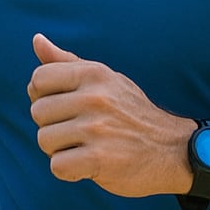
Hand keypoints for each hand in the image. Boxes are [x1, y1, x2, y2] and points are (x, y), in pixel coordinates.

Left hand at [27, 33, 187, 196]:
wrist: (173, 150)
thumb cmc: (130, 113)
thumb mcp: (104, 79)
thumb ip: (66, 62)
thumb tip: (37, 39)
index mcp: (93, 73)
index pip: (38, 79)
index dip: (44, 97)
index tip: (65, 107)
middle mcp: (94, 97)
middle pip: (38, 112)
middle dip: (52, 126)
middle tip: (79, 131)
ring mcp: (97, 128)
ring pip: (44, 140)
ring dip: (59, 149)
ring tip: (85, 147)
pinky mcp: (100, 159)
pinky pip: (57, 166)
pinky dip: (68, 170)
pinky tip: (87, 165)